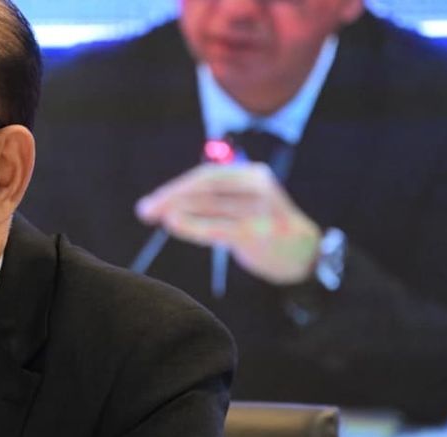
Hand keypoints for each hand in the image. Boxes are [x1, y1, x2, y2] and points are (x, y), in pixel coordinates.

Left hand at [136, 162, 320, 284]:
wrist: (302, 252)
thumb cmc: (263, 226)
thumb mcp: (244, 203)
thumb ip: (213, 199)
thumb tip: (166, 205)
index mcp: (253, 174)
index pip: (208, 175)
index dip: (177, 186)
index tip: (154, 200)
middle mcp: (257, 187)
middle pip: (204, 187)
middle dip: (170, 197)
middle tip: (145, 209)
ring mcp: (258, 210)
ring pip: (208, 205)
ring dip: (176, 210)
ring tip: (154, 215)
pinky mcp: (255, 232)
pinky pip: (215, 227)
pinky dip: (190, 225)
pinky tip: (172, 224)